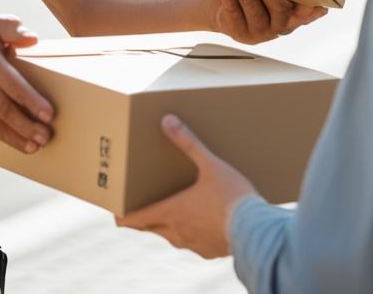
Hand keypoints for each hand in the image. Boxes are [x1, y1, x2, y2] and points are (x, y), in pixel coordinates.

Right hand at [0, 16, 53, 153]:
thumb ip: (13, 27)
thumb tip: (33, 38)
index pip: (10, 82)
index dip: (30, 100)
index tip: (49, 113)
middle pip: (1, 106)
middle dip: (25, 125)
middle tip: (47, 136)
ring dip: (16, 136)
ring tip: (37, 145)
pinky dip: (3, 137)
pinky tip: (20, 143)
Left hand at [116, 114, 256, 258]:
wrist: (257, 230)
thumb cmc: (231, 196)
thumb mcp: (210, 164)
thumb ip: (188, 142)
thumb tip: (167, 120)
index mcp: (171, 211)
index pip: (134, 219)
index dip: (122, 216)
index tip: (115, 212)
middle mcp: (177, 232)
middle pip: (149, 228)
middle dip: (143, 218)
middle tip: (141, 206)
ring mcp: (193, 244)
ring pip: (171, 237)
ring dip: (167, 225)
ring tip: (173, 211)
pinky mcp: (209, 251)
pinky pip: (193, 244)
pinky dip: (191, 234)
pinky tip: (202, 223)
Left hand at [208, 0, 327, 44]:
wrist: (224, 10)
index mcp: (292, 16)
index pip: (305, 15)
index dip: (312, 13)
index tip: (319, 6)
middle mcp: (278, 27)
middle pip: (279, 11)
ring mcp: (259, 32)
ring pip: (254, 13)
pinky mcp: (239, 32)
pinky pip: (233, 12)